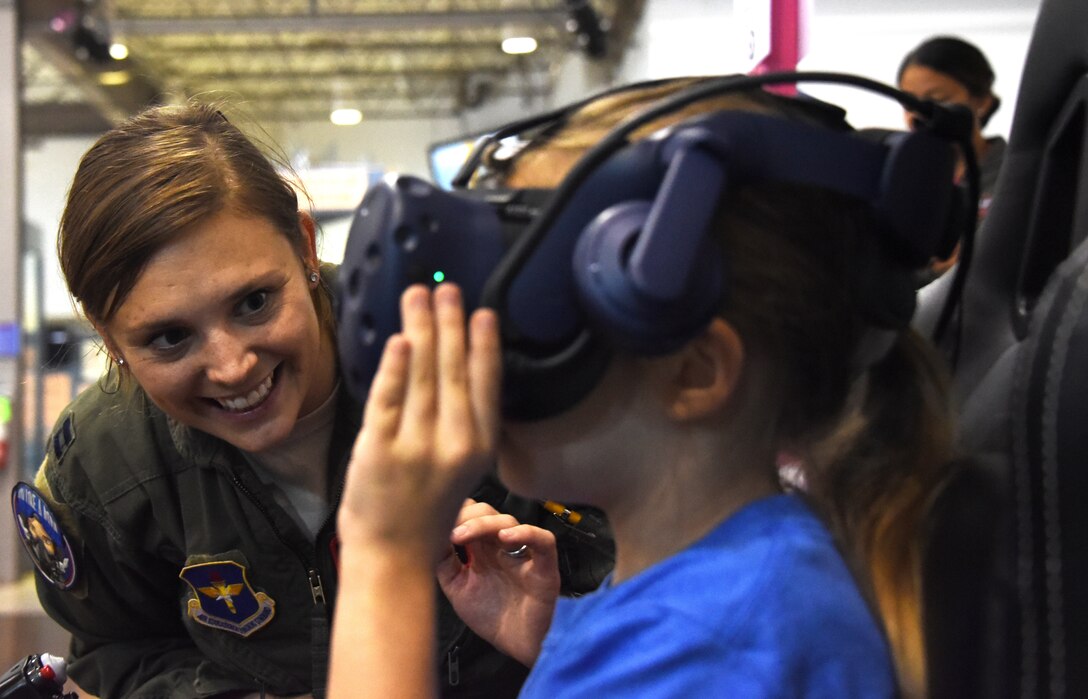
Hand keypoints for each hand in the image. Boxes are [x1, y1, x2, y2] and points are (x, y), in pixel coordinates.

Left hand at [338, 284, 501, 559]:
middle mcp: (454, 443)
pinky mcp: (379, 450)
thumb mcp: (462, 468)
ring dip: (421, 330)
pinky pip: (388, 400)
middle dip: (450, 323)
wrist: (394, 557)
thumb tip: (454, 365)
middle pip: (453, 370)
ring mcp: (416, 447)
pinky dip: (393, 367)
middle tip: (447, 289)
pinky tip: (399, 339)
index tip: (483, 312)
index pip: (485, 384)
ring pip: (421, 375)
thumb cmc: (427, 511)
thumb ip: (462, 424)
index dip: (484, 344)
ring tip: (419, 297)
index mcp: (480, 447)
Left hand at [437, 500, 560, 666]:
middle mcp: (502, 546)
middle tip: (450, 531)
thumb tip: (430, 538)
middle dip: (466, 516)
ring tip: (462, 536)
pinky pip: (543, 540)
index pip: (471, 515)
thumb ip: (444, 564)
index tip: (437, 524)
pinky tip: (505, 538)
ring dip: (483, 524)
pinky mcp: (544, 566)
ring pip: (509, 521)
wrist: (517, 645)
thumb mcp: (458, 588)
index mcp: (483, 548)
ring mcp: (523, 553)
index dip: (456, 514)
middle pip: (487, 512)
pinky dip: (526, 533)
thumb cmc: (492, 617)